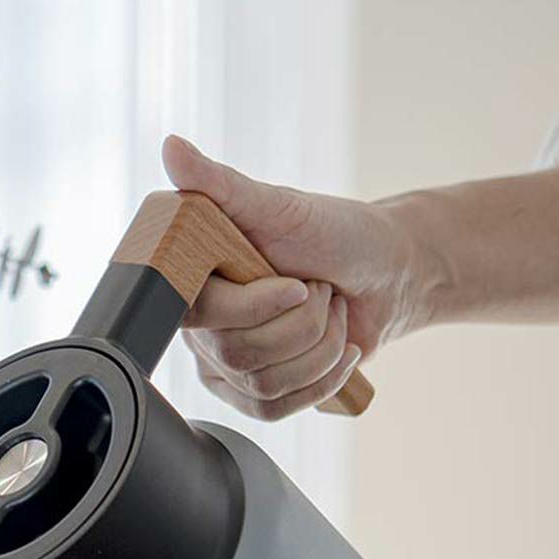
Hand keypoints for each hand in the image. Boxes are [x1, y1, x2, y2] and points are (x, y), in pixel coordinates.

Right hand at [163, 135, 424, 419]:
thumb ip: (219, 184)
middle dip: (302, 322)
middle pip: (239, 356)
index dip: (258, 306)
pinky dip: (321, 379)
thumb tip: (171, 149)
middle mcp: (203, 325)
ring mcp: (228, 365)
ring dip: (318, 347)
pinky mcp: (257, 394)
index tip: (296, 281)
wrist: (387, 273)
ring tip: (327, 313)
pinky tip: (336, 349)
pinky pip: (276, 409)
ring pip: (263, 385)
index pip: (204, 315)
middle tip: (317, 290)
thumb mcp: (278, 205)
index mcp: (196, 277)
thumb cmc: (335, 232)